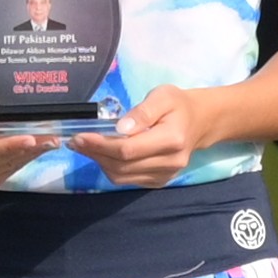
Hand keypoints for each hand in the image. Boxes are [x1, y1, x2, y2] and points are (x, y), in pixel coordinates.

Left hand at [88, 88, 211, 188]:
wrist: (200, 122)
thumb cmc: (179, 105)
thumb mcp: (163, 96)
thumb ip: (142, 112)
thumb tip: (119, 128)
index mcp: (172, 140)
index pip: (128, 149)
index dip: (101, 145)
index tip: (80, 136)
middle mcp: (170, 163)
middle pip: (122, 166)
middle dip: (95, 154)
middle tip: (76, 141)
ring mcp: (165, 175)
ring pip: (121, 176)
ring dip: (99, 163)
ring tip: (85, 147)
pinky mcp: (159, 181)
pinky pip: (127, 180)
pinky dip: (110, 168)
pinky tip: (102, 154)